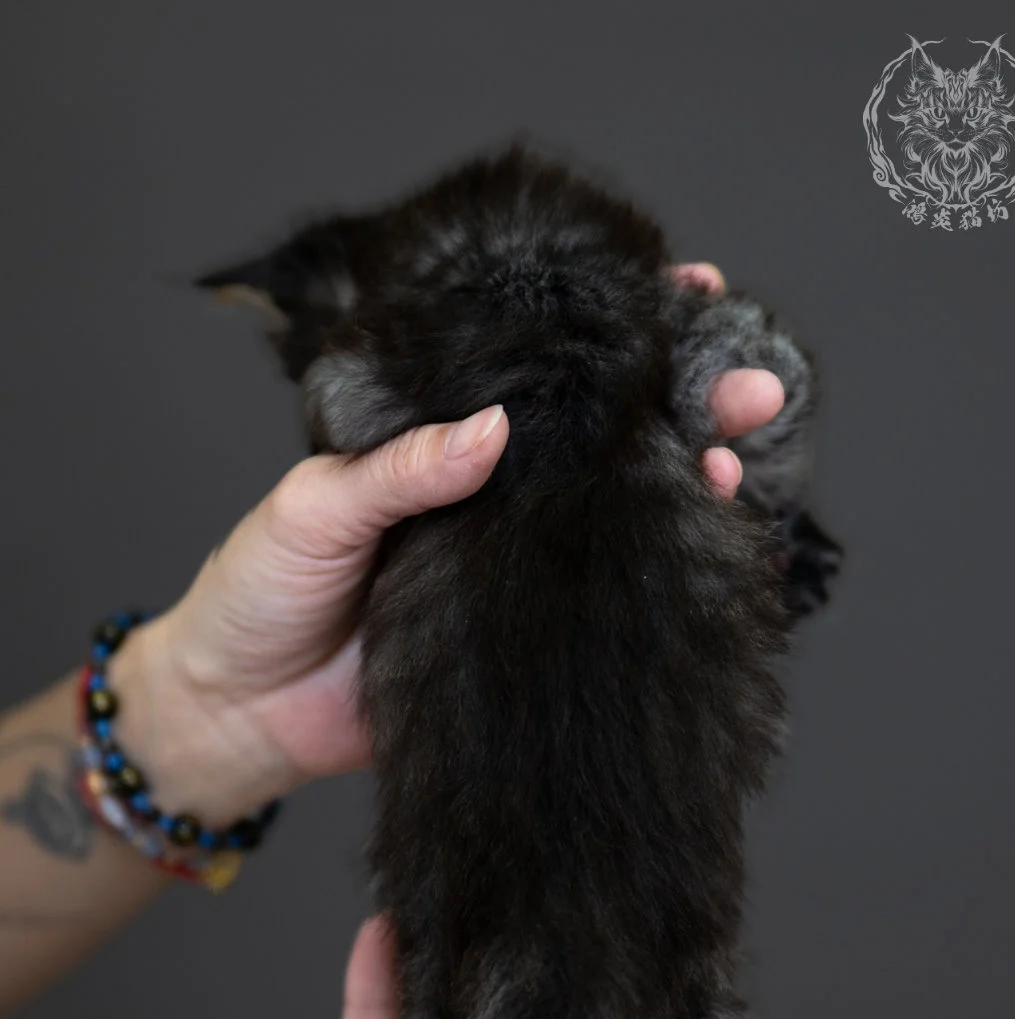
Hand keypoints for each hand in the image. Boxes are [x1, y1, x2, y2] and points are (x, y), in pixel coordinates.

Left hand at [106, 263, 783, 826]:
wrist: (242, 710)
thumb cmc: (259, 590)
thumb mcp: (312, 508)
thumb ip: (400, 470)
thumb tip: (494, 429)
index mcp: (440, 442)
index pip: (537, 370)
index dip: (614, 332)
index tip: (687, 291)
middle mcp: (493, 495)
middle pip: (604, 437)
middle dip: (686, 403)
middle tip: (750, 389)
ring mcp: (514, 563)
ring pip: (618, 510)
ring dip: (687, 479)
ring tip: (731, 458)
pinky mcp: (520, 632)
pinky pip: (598, 595)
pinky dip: (655, 569)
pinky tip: (701, 540)